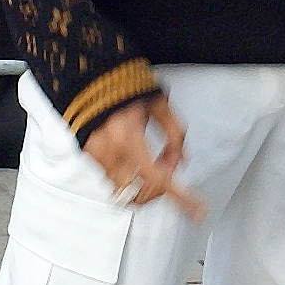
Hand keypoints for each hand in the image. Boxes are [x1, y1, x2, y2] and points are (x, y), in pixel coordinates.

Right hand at [84, 95, 205, 220]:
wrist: (88, 73)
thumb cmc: (124, 84)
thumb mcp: (159, 104)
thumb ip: (175, 134)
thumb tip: (182, 161)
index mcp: (128, 138)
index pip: (158, 180)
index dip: (180, 198)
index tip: (197, 210)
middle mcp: (109, 152)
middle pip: (140, 195)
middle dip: (159, 190)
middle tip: (168, 166)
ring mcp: (95, 157)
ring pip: (125, 191)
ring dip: (143, 184)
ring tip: (151, 159)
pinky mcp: (87, 156)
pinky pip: (111, 180)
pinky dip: (128, 176)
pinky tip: (134, 157)